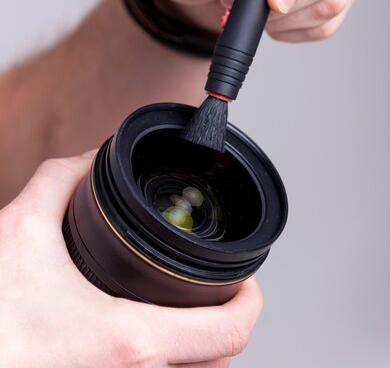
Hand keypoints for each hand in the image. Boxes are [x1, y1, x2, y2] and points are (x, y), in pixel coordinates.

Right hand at [0, 153, 261, 367]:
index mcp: (127, 340)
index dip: (251, 300)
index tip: (246, 277)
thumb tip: (91, 159)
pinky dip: (170, 365)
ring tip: (191, 311)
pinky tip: (151, 337)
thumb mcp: (21, 228)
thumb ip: (62, 179)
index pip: (230, 332)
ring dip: (201, 348)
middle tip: (219, 289)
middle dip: (227, 320)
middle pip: (220, 363)